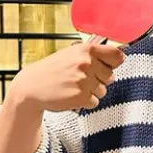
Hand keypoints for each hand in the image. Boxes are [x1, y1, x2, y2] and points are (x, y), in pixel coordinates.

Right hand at [7, 42, 124, 112]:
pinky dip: (85, 102)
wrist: (31, 86)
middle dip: (99, 80)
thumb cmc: (52, 70)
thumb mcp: (72, 54)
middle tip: (80, 79)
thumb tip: (121, 56)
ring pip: (103, 91)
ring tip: (73, 87)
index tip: (110, 65)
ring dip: (91, 92)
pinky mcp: (80, 96)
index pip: (117, 56)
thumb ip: (94, 55)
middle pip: (111, 77)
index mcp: (86, 50)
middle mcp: (86, 63)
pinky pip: (94, 102)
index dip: (114, 63)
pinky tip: (71, 95)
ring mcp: (83, 80)